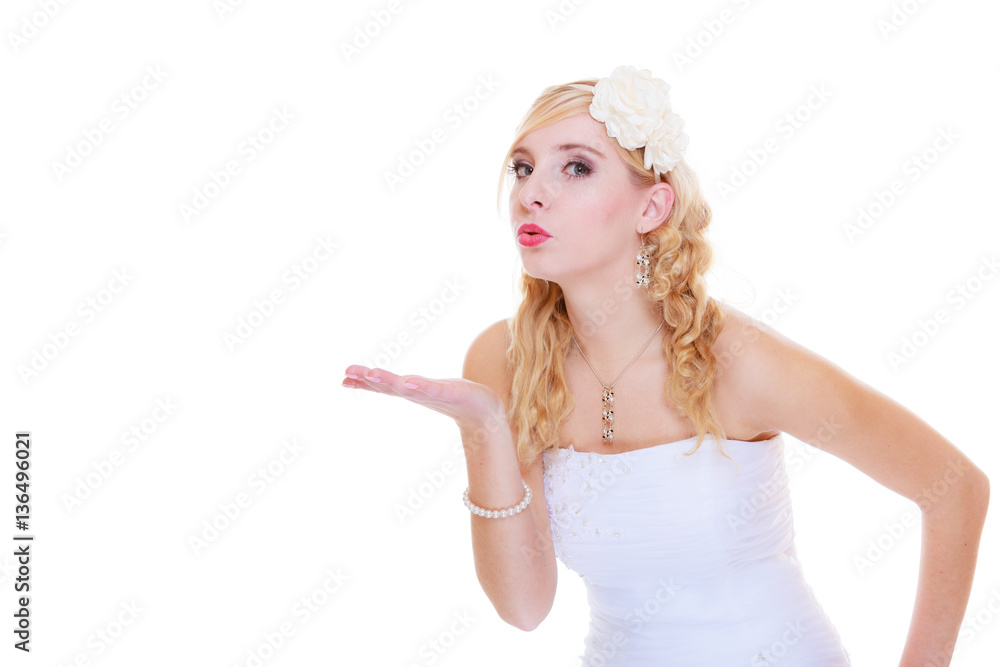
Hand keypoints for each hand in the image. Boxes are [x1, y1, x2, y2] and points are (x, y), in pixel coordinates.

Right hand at [342, 365, 505, 431]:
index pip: (382, 384)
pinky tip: (409, 382)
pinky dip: (420, 386)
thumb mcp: (423, 387)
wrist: (483, 411)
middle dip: (369, 380)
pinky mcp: (450, 393)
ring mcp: (433, 393)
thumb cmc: (453, 397)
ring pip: (407, 387)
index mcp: (410, 389)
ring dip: (390, 382)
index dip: (362, 381)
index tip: (343, 377)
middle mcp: (417, 392)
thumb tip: (386, 380)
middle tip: (348, 374)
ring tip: (372, 374)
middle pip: (389, 385)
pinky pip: (433, 389)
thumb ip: (402, 385)